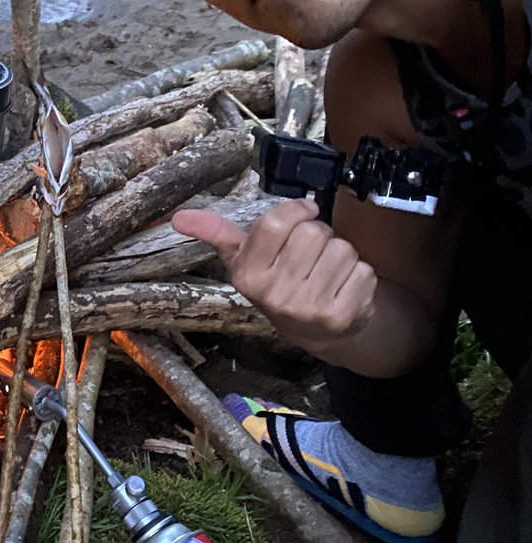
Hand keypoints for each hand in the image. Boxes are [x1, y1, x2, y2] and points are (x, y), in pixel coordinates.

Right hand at [172, 198, 377, 353]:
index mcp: (247, 276)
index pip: (276, 223)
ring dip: (341, 254)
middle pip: (314, 232)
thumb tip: (179, 217)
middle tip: (312, 252)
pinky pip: (363, 271)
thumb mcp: (244, 260)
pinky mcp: (343, 316)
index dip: (296, 210)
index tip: (304, 212)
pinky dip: (359, 274)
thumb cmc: (277, 284)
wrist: (316, 332)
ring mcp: (309, 308)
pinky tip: (344, 287)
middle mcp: (275, 295)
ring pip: (342, 249)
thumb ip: (216, 233)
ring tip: (327, 270)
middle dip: (320, 234)